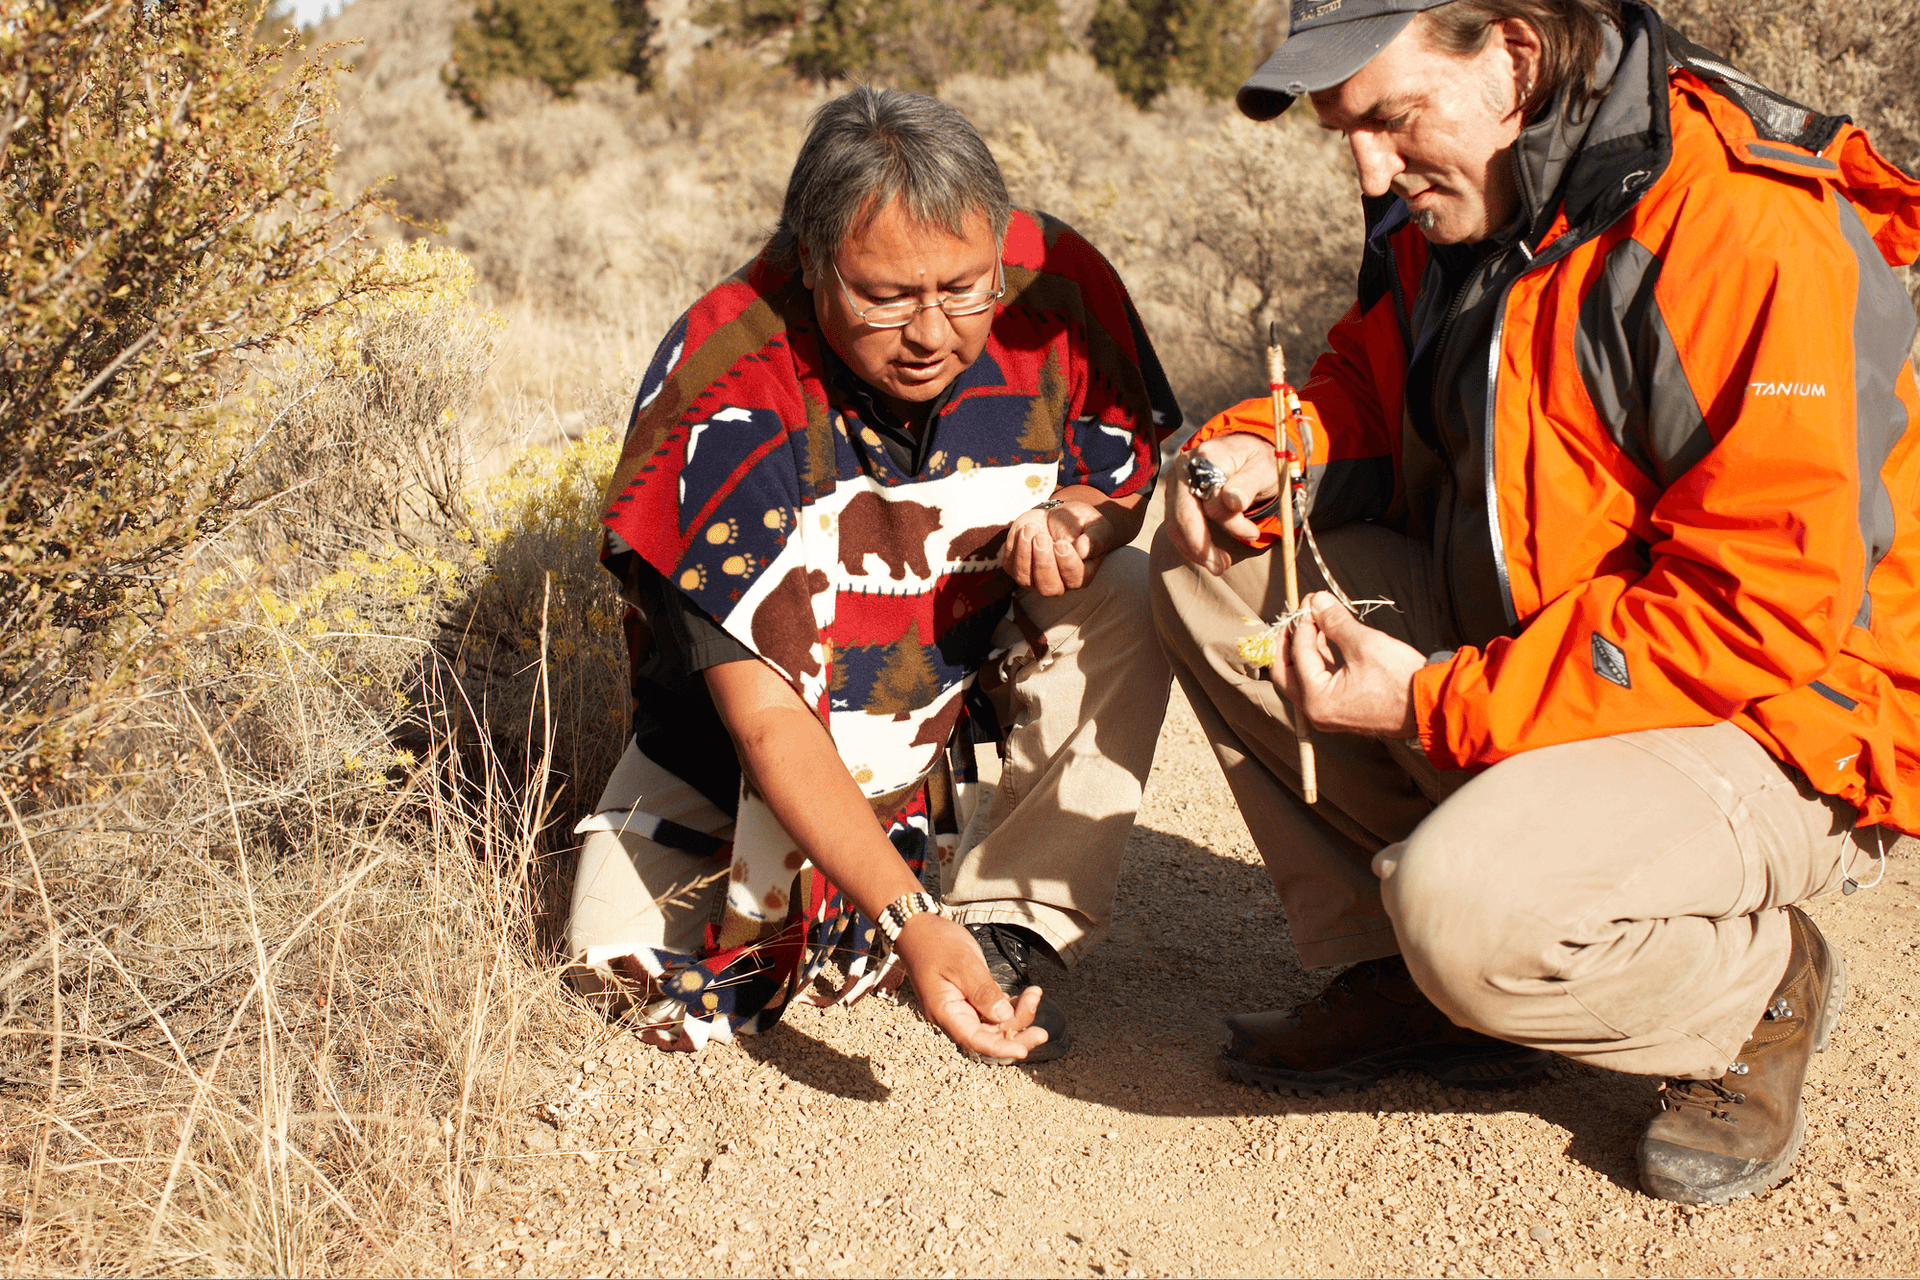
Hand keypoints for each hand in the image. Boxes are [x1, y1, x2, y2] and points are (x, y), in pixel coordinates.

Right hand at [892, 912, 1048, 1059]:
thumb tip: (1003, 1016)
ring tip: (1035, 994)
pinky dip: (1012, 1005)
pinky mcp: (971, 997)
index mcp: (946, 1011)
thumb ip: (984, 992)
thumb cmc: (935, 943)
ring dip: (1018, 1014)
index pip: (975, 1040)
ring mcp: (963, 1006)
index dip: (1000, 1048)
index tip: (1023, 1050)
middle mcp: (954, 1015)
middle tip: (1042, 1032)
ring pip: (995, 1023)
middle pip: (989, 1036)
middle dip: (1016, 1033)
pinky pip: (994, 1009)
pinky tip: (1028, 995)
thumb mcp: (963, 963)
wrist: (919, 928)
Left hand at [1003, 498, 1112, 596]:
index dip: (1067, 564)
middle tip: (1042, 538)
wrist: (1059, 516)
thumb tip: (1083, 550)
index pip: (1075, 579)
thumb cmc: (1082, 524)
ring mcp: (1034, 578)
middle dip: (1043, 564)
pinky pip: (1010, 564)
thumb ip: (1096, 539)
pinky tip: (1024, 529)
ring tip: (1031, 530)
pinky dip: (1014, 546)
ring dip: (1025, 555)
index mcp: (1081, 575)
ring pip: (1025, 579)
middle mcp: (1057, 583)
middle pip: (1048, 588)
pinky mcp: (1015, 566)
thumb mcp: (1096, 526)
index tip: (1062, 543)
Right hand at [1165, 433, 1280, 573]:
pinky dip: (1189, 544)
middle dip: (1200, 547)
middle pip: (1183, 514)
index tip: (1254, 534)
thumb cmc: (1258, 462)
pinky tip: (1206, 554)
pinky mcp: (1173, 495)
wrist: (1245, 449)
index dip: (1232, 523)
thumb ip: (1248, 484)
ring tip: (1219, 564)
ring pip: (1175, 524)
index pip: (1212, 499)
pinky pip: (1174, 525)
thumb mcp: (1264, 469)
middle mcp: (1184, 467)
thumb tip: (1233, 501)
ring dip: (1195, 549)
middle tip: (1221, 567)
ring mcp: (1175, 481)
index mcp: (1208, 457)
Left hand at [1270, 591, 1422, 737]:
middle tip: (1297, 615)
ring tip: (1315, 620)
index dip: (1303, 622)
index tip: (1311, 600)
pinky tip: (1326, 638)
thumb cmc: (1400, 679)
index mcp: (1317, 700)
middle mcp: (1316, 712)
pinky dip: (1320, 660)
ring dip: (1305, 649)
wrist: (1430, 706)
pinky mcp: (1340, 710)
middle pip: (1287, 671)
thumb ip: (1335, 622)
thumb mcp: (1365, 644)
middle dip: (1290, 641)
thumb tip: (1317, 601)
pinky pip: (1319, 683)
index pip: (1299, 653)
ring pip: (1302, 677)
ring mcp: (1327, 714)